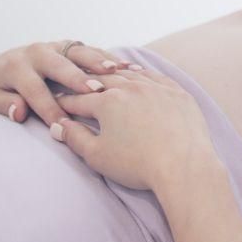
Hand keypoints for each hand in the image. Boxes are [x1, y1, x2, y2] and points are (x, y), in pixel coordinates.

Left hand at [0, 40, 136, 129]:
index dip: (48, 107)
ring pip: (80, 52)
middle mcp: (38, 51)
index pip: (34, 89)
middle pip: (60, 64)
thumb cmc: (1, 88)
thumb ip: (2, 104)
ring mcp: (57, 46)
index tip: (63, 124)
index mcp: (16, 66)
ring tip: (117, 72)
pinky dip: (110, 59)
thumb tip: (18, 111)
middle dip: (77, 77)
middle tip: (95, 90)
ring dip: (98, 62)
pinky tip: (129, 68)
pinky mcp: (71, 46)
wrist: (4, 65)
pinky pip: (93, 51)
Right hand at [49, 67, 218, 195]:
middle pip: (103, 81)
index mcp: (107, 101)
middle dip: (87, 84)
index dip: (66, 101)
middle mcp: (131, 87)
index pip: (80, 99)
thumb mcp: (98, 156)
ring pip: (129, 75)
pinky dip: (142, 75)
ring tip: (105, 76)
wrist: (183, 166)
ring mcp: (156, 87)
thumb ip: (75, 138)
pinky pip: (156, 77)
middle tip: (78, 86)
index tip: (58, 102)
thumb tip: (58, 126)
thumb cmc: (138, 164)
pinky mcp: (177, 92)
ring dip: (115, 75)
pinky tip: (138, 76)